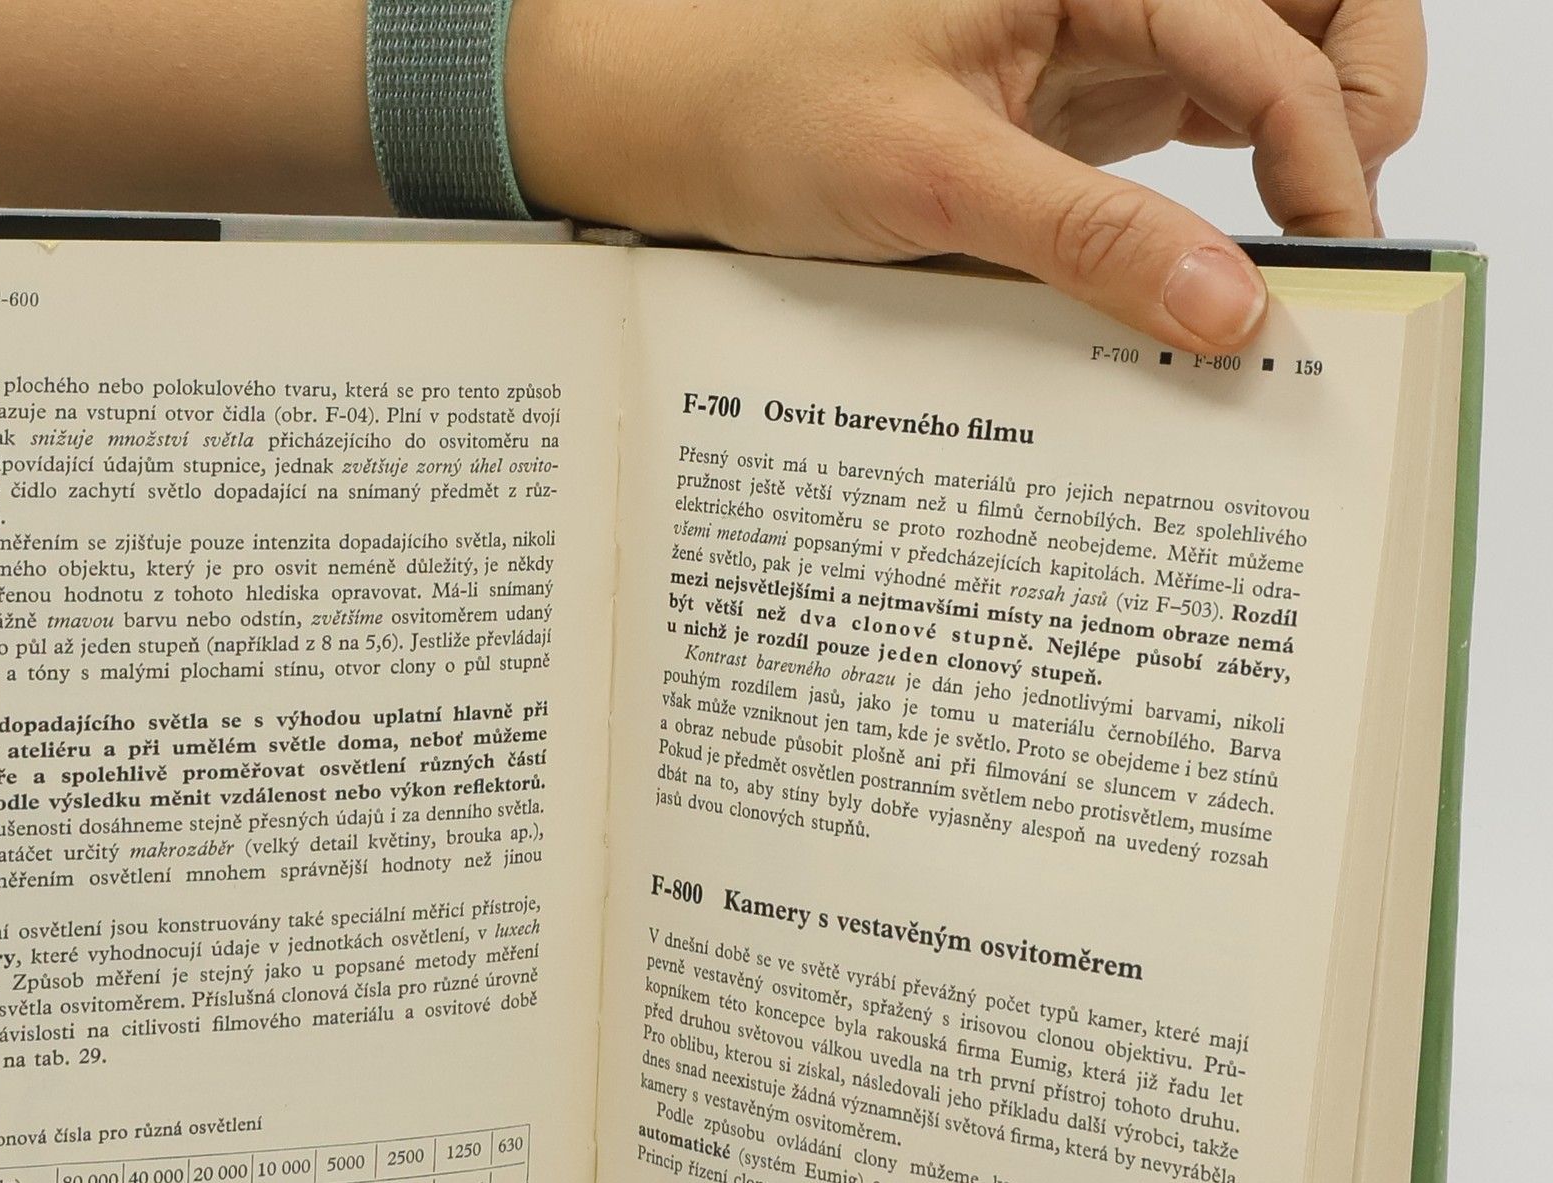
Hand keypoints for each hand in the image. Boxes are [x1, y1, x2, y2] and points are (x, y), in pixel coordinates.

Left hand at [508, 0, 1424, 351]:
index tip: (1329, 255)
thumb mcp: (934, 177)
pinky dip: (1227, 196)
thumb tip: (1224, 308)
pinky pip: (1192, 138)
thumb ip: (1088, 238)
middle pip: (1305, 10)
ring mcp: (1104, 46)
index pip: (1264, 29)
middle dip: (1351, 103)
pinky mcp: (1078, 113)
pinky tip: (1220, 267)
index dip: (1323, 135)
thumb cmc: (771, 105)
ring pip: (1265, 68)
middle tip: (1336, 233)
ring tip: (1294, 251)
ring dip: (1303, 146)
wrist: (677, 130)